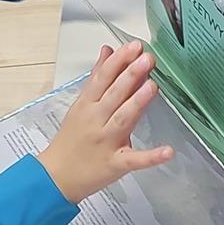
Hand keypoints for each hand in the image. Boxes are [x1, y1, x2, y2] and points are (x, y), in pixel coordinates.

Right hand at [38, 40, 172, 202]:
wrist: (56, 177)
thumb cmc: (70, 141)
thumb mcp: (80, 105)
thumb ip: (97, 78)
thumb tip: (107, 51)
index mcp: (87, 106)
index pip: (103, 78)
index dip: (119, 61)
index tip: (133, 47)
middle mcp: (96, 121)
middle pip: (114, 95)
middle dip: (130, 75)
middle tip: (147, 59)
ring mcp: (106, 143)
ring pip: (123, 119)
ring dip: (137, 102)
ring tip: (152, 86)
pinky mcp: (116, 164)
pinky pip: (135, 160)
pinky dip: (151, 156)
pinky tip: (167, 151)